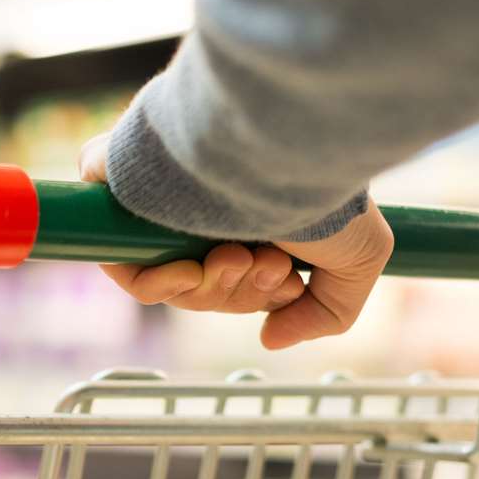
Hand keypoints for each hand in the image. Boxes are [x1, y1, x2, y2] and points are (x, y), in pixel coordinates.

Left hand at [79, 133, 393, 349]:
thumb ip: (326, 311)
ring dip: (209, 289)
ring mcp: (161, 197)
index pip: (232, 278)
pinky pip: (121, 263)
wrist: (287, 141)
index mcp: (248, 211)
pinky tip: (195, 269)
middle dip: (238, 293)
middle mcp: (203, 203)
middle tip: (267, 266)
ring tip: (242, 256)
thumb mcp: (358, 259)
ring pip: (166, 282)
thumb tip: (270, 338)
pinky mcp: (119, 186)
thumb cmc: (326, 189)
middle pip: (200, 287)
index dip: (255, 295)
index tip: (286, 283)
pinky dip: (159, 283)